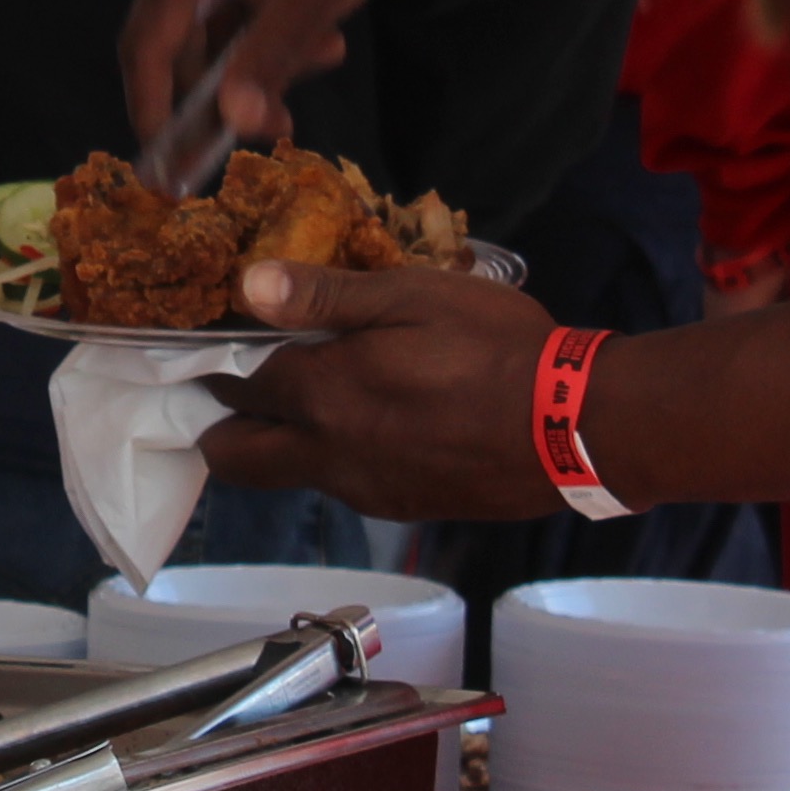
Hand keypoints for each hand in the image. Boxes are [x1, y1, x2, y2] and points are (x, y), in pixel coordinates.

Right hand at [121, 0, 440, 155]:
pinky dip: (253, 24)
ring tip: (325, 50)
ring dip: (253, 54)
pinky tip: (310, 24)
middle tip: (287, 124)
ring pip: (199, 26)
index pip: (144, 45)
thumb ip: (269, 60)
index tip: (168, 173)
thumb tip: (233, 125)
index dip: (152, 113)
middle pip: (174, 42)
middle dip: (229, 86)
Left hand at [196, 254, 565, 525]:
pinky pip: (341, 485)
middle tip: (244, 381)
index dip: (216, 357)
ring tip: (313, 395)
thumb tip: (248, 283)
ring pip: (287, 473)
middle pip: (233, 456)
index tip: (215, 338)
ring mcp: (364, 489)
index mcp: (322, 393)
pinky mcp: (401, 507)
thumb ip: (326, 296)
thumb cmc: (495, 347)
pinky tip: (374, 421)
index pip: (233, 382)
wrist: (574, 427)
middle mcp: (328, 453)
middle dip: (223, 421)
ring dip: (281, 440)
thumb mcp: (413, 297)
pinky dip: (334, 456)